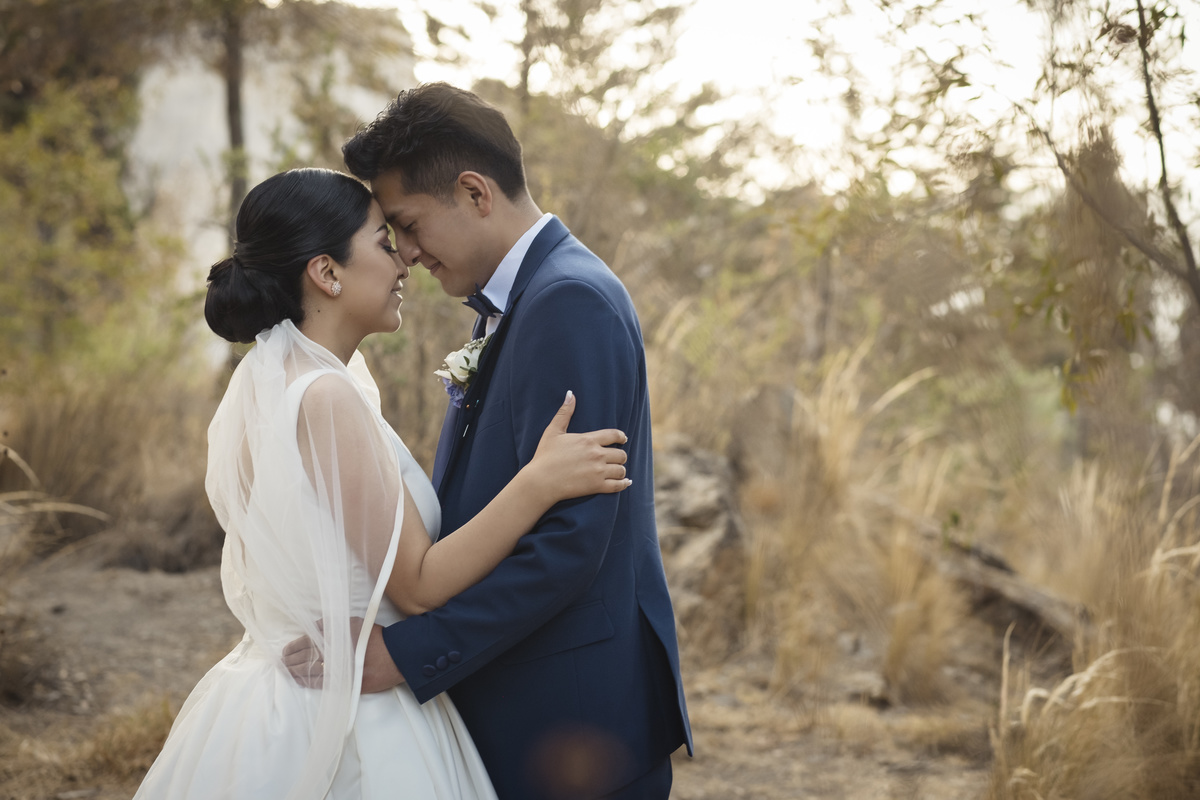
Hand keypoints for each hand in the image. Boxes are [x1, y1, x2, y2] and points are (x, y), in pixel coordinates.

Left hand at [281, 617, 404, 691]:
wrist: (394, 656)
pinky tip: (298, 680)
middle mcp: (332, 653)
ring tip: (286, 672)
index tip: (284, 651)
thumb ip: (331, 625)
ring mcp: (335, 669)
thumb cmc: (374, 637)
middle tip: (281, 663)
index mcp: (333, 637)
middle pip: (304, 657)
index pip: (305, 642)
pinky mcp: (341, 683)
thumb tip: (313, 629)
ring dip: (294, 671)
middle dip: (289, 661)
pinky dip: (305, 681)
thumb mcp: (353, 623)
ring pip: (308, 671)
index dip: (292, 647)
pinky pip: (318, 683)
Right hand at [529, 391, 630, 503]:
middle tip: (616, 458)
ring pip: (621, 469)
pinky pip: (618, 485)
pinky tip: (625, 482)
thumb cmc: (545, 456)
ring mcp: (598, 471)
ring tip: (618, 470)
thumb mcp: (553, 431)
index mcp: (588, 440)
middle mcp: (597, 454)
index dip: (621, 437)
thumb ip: (564, 412)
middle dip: (620, 455)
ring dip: (621, 470)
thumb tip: (570, 393)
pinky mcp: (596, 486)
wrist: (541, 481)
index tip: (623, 439)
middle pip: (621, 454)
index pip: (614, 435)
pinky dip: (624, 484)